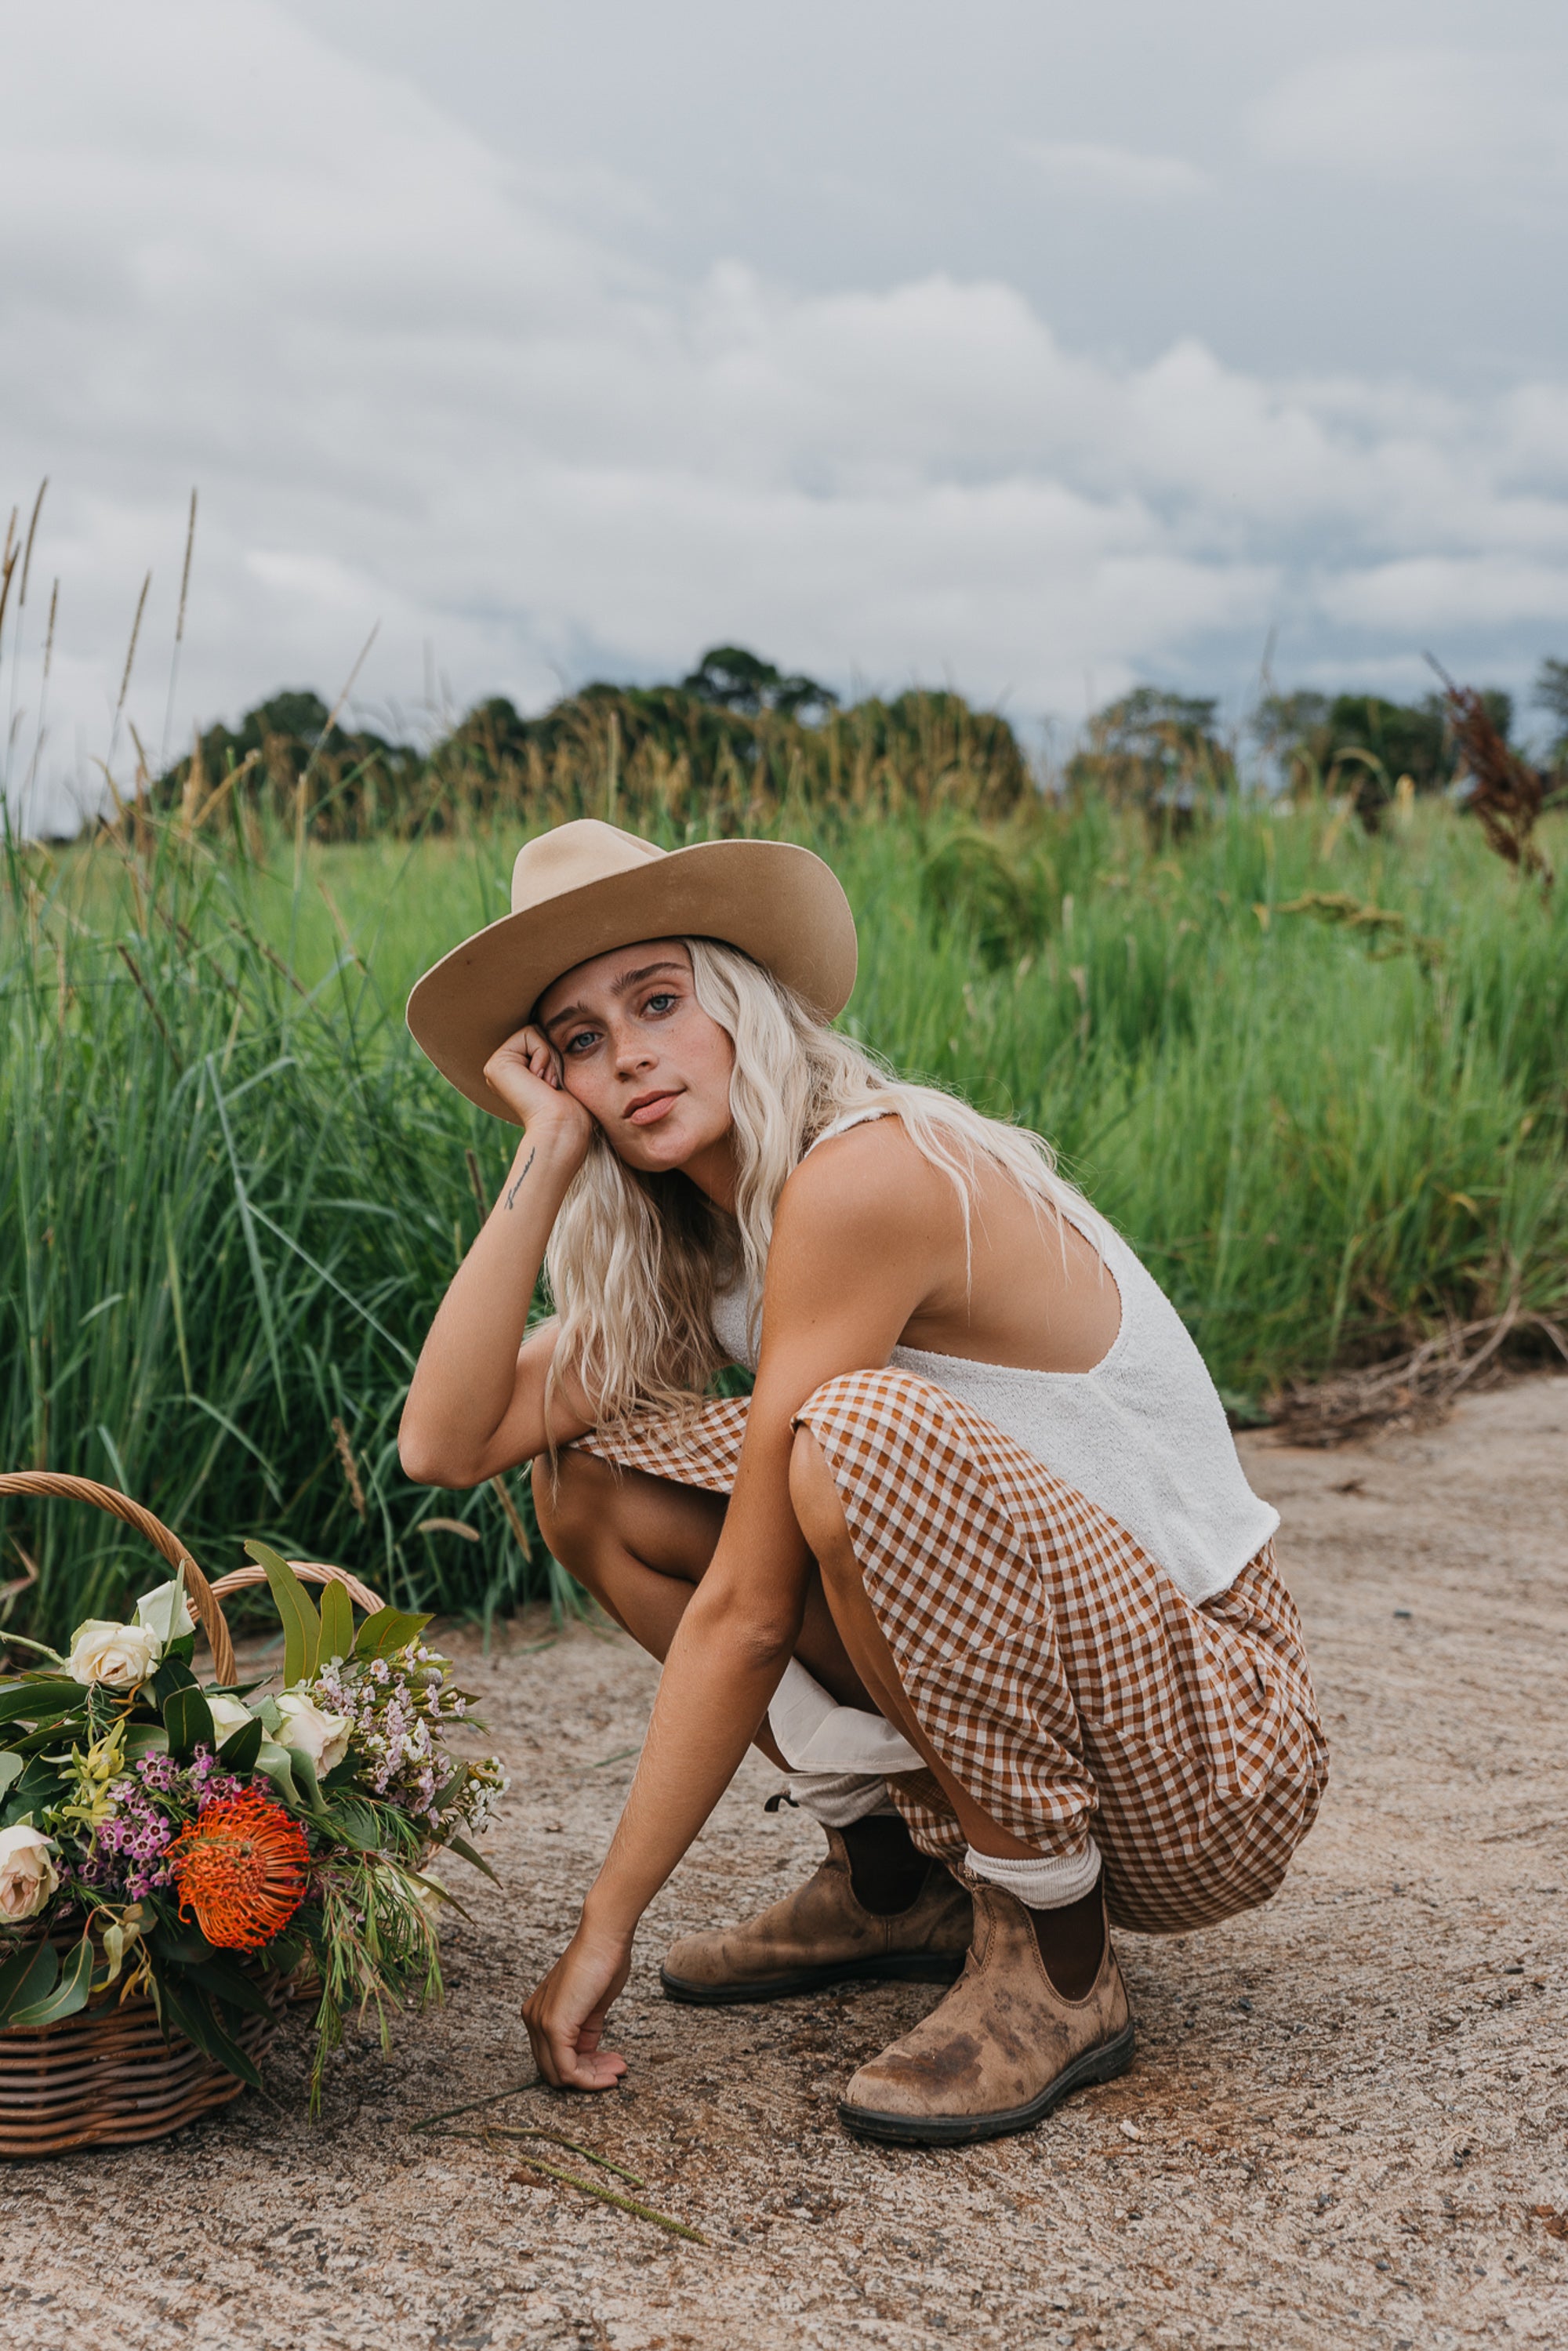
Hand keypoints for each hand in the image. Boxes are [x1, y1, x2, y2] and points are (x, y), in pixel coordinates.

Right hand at [482, 1024, 593, 1148]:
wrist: (563, 1126)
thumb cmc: (572, 1107)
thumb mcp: (563, 1071)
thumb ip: (553, 1051)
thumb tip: (556, 1027)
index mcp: (516, 1072)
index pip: (544, 1037)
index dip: (557, 1055)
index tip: (555, 1085)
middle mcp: (504, 1069)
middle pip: (538, 1031)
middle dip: (554, 1054)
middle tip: (551, 1084)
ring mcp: (497, 1066)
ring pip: (535, 1031)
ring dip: (550, 1057)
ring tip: (546, 1084)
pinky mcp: (496, 1064)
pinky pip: (530, 1033)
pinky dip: (544, 1055)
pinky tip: (540, 1081)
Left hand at [521, 1913, 631, 2090]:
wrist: (604, 1939)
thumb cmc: (602, 1963)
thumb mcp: (590, 2006)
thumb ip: (583, 2031)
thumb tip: (587, 2054)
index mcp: (538, 2012)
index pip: (552, 2057)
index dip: (581, 2068)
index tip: (609, 2066)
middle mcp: (532, 2019)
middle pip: (553, 2070)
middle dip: (587, 2076)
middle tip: (615, 2071)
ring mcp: (540, 2023)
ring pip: (560, 2074)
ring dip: (592, 2079)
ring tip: (617, 2071)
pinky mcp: (554, 2027)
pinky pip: (568, 2068)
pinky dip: (590, 2078)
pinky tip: (612, 2071)